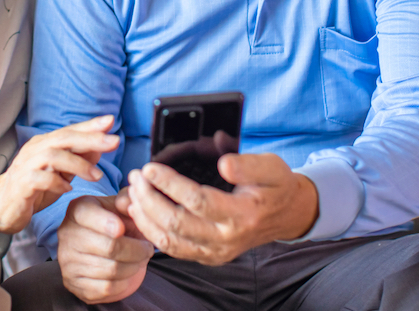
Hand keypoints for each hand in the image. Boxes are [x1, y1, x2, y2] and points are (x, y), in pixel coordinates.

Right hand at [0, 115, 117, 233]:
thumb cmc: (34, 188)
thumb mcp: (61, 173)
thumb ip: (78, 160)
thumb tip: (101, 146)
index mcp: (46, 143)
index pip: (71, 130)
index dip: (91, 125)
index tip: (111, 121)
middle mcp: (36, 149)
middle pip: (64, 138)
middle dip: (91, 139)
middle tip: (114, 142)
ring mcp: (26, 165)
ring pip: (54, 156)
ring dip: (78, 165)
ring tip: (97, 176)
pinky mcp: (21, 184)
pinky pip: (41, 178)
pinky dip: (57, 182)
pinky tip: (67, 189)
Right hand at [57, 192, 154, 304]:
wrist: (104, 248)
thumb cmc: (116, 222)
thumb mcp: (121, 206)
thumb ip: (128, 199)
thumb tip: (130, 203)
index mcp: (77, 209)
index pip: (87, 214)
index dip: (107, 222)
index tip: (122, 228)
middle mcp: (67, 234)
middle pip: (108, 247)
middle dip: (136, 249)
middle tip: (147, 248)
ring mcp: (68, 261)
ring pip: (111, 269)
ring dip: (133, 266)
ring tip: (140, 259)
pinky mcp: (74, 283)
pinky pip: (106, 288)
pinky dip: (124, 283)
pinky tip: (128, 273)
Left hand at [125, 153, 317, 264]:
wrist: (286, 214)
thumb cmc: (276, 186)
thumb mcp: (272, 167)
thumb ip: (248, 165)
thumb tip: (223, 163)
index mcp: (243, 215)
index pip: (197, 201)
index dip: (169, 184)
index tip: (150, 167)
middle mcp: (227, 239)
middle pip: (176, 223)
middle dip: (149, 199)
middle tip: (136, 176)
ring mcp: (215, 251)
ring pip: (169, 241)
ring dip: (145, 216)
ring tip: (133, 191)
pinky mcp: (207, 256)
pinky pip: (172, 249)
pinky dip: (151, 231)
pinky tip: (140, 211)